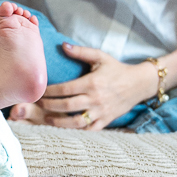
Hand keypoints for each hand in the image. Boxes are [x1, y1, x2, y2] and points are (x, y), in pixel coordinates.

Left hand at [12, 44, 156, 129]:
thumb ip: (81, 51)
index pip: (65, 89)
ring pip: (77, 122)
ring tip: (47, 119)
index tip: (39, 91)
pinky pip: (89, 130)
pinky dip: (76, 131)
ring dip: (59, 122)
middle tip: (38, 104)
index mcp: (92, 83)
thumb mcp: (100, 57)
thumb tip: (63, 45)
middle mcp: (96, 99)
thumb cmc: (116, 69)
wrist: (139, 84)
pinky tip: (64, 128)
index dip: (49, 92)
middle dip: (49, 106)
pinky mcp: (106, 121)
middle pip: (67, 106)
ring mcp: (101, 112)